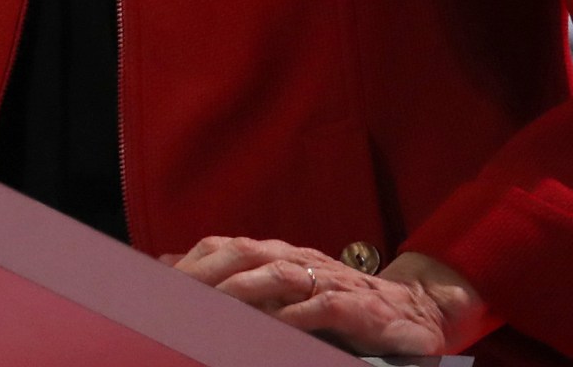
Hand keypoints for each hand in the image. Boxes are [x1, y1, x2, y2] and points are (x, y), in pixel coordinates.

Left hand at [165, 238, 489, 356]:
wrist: (413, 311)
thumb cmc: (339, 304)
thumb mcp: (286, 292)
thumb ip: (236, 281)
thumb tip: (169, 268)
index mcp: (278, 255)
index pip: (226, 247)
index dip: (193, 259)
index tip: (159, 277)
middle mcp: (300, 260)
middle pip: (245, 254)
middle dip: (208, 272)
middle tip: (176, 292)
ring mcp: (329, 280)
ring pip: (279, 275)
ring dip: (244, 289)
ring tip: (213, 305)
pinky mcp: (358, 307)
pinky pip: (323, 306)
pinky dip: (296, 314)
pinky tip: (273, 325)